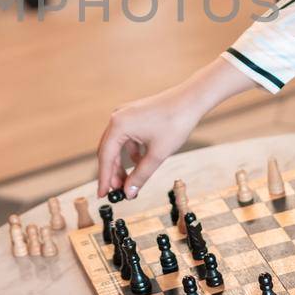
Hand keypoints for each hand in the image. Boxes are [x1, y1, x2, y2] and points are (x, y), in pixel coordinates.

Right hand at [97, 61, 251, 198]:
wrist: (191, 99)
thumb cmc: (175, 123)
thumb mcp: (157, 154)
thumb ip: (140, 175)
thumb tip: (129, 193)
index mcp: (119, 125)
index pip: (105, 157)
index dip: (104, 178)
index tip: (103, 194)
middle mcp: (118, 117)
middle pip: (108, 150)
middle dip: (112, 172)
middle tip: (117, 191)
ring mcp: (125, 114)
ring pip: (117, 145)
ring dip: (122, 163)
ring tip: (128, 181)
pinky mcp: (134, 115)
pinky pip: (127, 137)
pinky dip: (131, 152)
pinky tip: (140, 162)